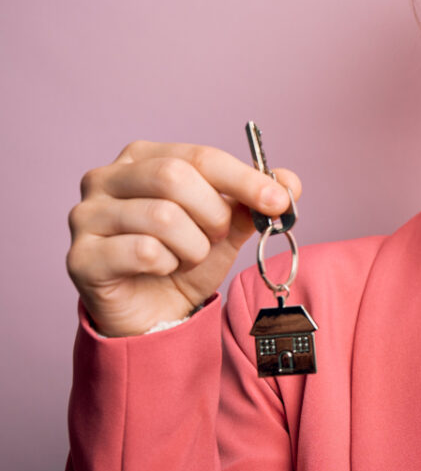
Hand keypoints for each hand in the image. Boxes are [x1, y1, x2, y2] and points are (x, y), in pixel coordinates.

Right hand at [66, 141, 301, 336]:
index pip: (200, 156)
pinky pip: (142, 251)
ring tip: (188, 257)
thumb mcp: (228, 226)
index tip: (278, 201)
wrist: (156, 313)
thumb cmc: (185, 259)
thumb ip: (256, 201)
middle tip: (218, 236)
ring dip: (193, 245)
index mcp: (143, 158)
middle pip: (175, 177)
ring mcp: (86, 216)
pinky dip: (167, 265)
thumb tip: (290, 181)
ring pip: (162, 216)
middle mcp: (105, 178)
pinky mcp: (80, 256)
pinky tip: (162, 270)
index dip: (245, 179)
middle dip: (213, 213)